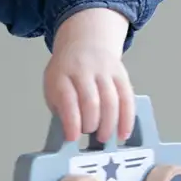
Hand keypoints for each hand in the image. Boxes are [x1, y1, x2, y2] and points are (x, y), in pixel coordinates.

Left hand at [43, 8, 134, 142]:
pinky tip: (123, 133)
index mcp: (61, 74)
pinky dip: (127, 119)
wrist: (84, 42)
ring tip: (104, 138)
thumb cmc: (66, 72)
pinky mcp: (121, 73)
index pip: (67, 99)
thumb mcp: (53, 85)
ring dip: (109, 124)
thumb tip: (70, 133)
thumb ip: (60, 107)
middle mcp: (82, 69)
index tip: (72, 138)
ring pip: (111, 100)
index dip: (71, 121)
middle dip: (91, 124)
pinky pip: (127, 98)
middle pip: (91, 100)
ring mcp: (103, 70)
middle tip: (89, 135)